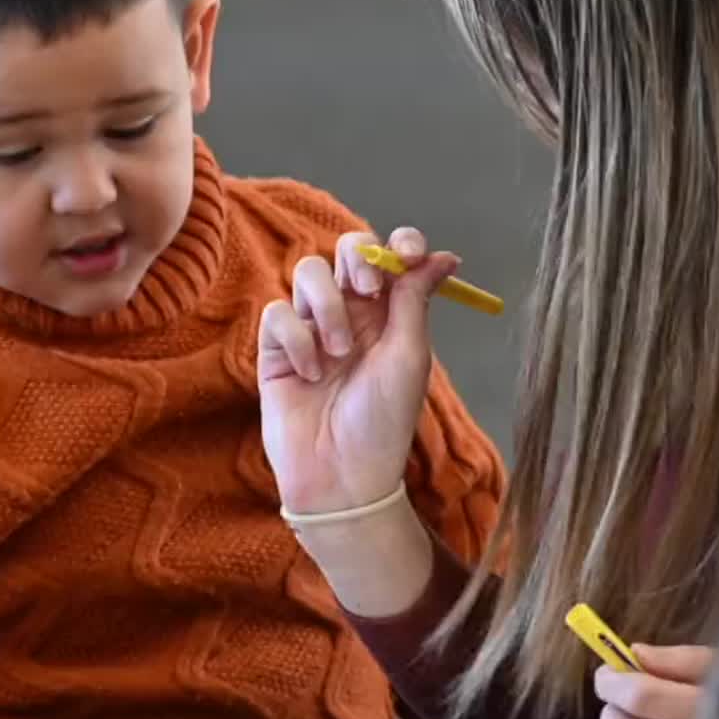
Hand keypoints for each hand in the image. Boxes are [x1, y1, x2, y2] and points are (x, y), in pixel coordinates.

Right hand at [258, 228, 462, 514]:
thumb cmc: (383, 421)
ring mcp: (310, 329)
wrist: (341, 474)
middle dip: (357, 261)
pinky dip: (296, 339)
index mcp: (389, 314)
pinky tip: (310, 373)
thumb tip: (444, 256)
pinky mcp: (275, 350)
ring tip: (338, 352)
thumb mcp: (410, 355)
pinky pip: (277, 314)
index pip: (391, 257)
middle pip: (346, 251)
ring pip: (307, 274)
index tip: (407, 255)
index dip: (399, 244)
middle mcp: (350, 314)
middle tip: (368, 294)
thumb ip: (416, 299)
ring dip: (326, 306)